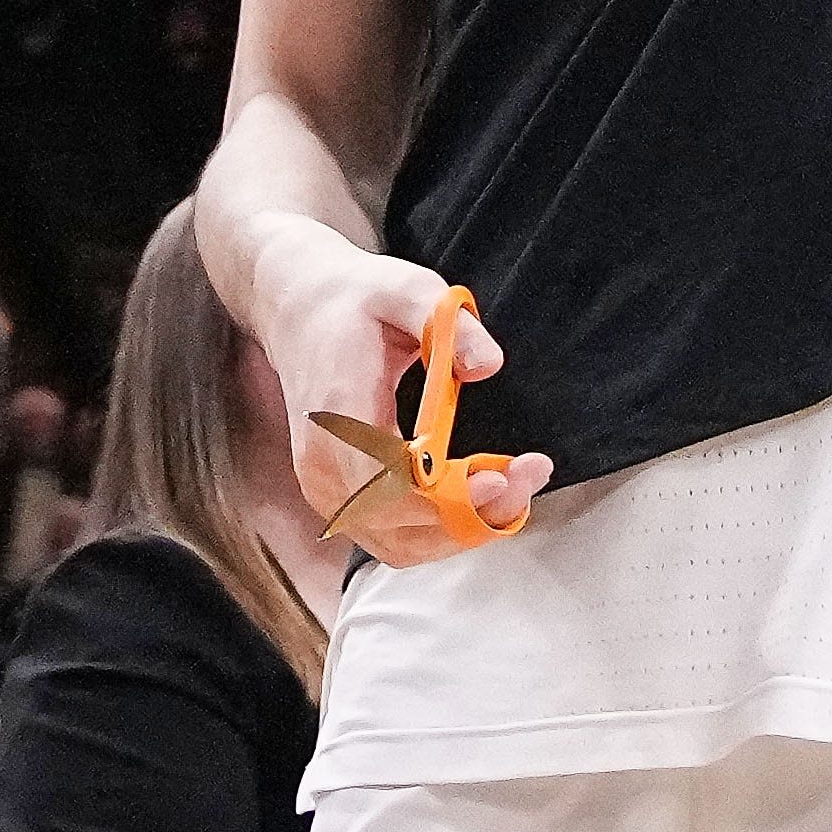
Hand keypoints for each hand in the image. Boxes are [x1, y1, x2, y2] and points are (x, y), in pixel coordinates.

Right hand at [244, 231, 545, 562]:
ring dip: (464, 527)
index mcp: (338, 416)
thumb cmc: (356, 299)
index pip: (388, 485)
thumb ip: (448, 321)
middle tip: (532, 473)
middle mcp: (324, 467)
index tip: (500, 475)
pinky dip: (442, 528)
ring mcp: (327, 489)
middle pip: (401, 527)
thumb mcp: (406, 287)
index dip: (446, 496)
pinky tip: (483, 491)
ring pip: (400, 544)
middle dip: (474, 513)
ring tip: (519, 482)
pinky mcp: (339, 496)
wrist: (299, 309)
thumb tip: (488, 364)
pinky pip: (394, 535)